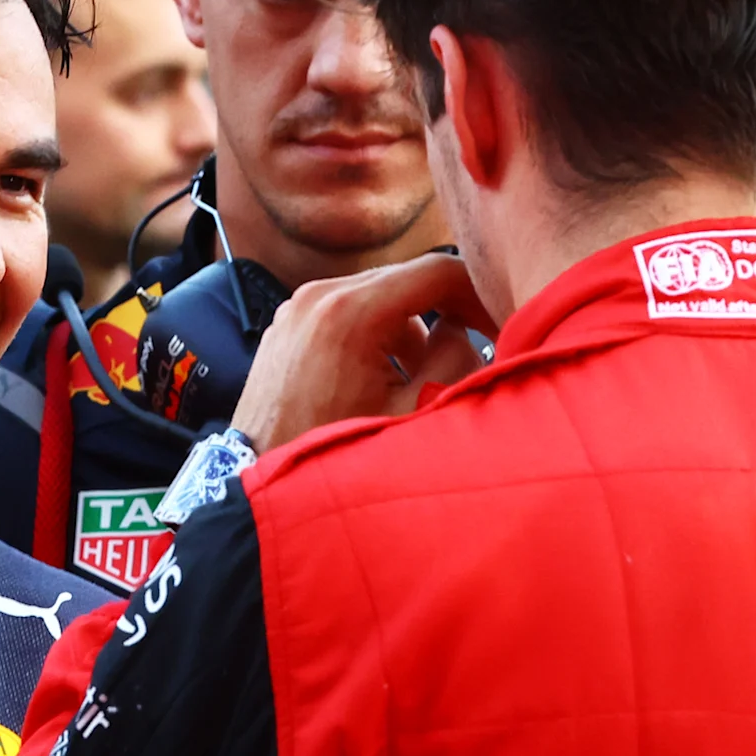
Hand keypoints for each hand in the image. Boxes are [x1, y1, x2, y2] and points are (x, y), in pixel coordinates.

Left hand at [229, 252, 492, 451]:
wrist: (258, 485)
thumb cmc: (335, 458)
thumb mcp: (411, 412)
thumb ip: (451, 360)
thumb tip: (460, 330)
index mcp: (350, 312)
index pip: (436, 271)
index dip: (478, 293)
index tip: (496, 323)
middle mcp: (318, 296)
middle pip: (405, 280)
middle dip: (445, 310)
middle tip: (474, 345)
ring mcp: (297, 308)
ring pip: (375, 296)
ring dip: (407, 325)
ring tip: (421, 373)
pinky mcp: (286, 326)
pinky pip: (343, 312)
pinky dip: (372, 332)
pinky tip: (382, 376)